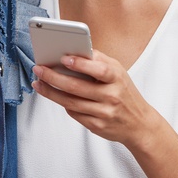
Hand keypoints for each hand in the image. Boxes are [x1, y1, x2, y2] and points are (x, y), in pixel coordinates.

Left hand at [32, 50, 157, 147]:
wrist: (139, 124)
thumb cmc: (125, 92)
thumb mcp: (119, 72)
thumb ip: (99, 61)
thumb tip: (74, 51)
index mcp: (117, 79)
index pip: (99, 70)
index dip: (81, 64)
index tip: (64, 58)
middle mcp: (112, 96)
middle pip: (77, 87)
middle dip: (54, 78)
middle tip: (39, 69)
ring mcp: (104, 113)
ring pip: (71, 102)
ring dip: (51, 92)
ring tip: (38, 83)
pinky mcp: (97, 126)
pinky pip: (74, 114)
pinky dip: (63, 104)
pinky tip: (55, 96)